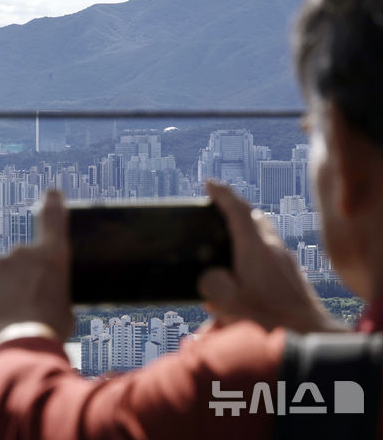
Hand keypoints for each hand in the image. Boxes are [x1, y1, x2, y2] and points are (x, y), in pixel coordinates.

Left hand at [0, 190, 73, 347]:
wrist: (18, 346)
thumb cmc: (49, 330)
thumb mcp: (65, 308)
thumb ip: (51, 290)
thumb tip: (43, 294)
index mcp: (51, 256)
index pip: (52, 216)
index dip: (52, 202)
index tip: (51, 192)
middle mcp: (22, 252)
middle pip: (21, 261)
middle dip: (22, 278)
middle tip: (26, 307)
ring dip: (3, 291)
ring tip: (9, 319)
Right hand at [199, 181, 345, 332]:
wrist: (310, 335)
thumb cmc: (269, 321)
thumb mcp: (227, 303)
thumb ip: (210, 284)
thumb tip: (209, 278)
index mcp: (255, 249)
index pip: (238, 210)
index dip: (222, 194)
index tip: (209, 184)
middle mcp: (273, 249)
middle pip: (254, 218)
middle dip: (235, 210)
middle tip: (217, 212)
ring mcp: (286, 261)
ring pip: (263, 235)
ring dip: (246, 232)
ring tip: (229, 244)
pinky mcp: (292, 276)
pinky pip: (270, 253)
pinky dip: (255, 252)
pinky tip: (246, 274)